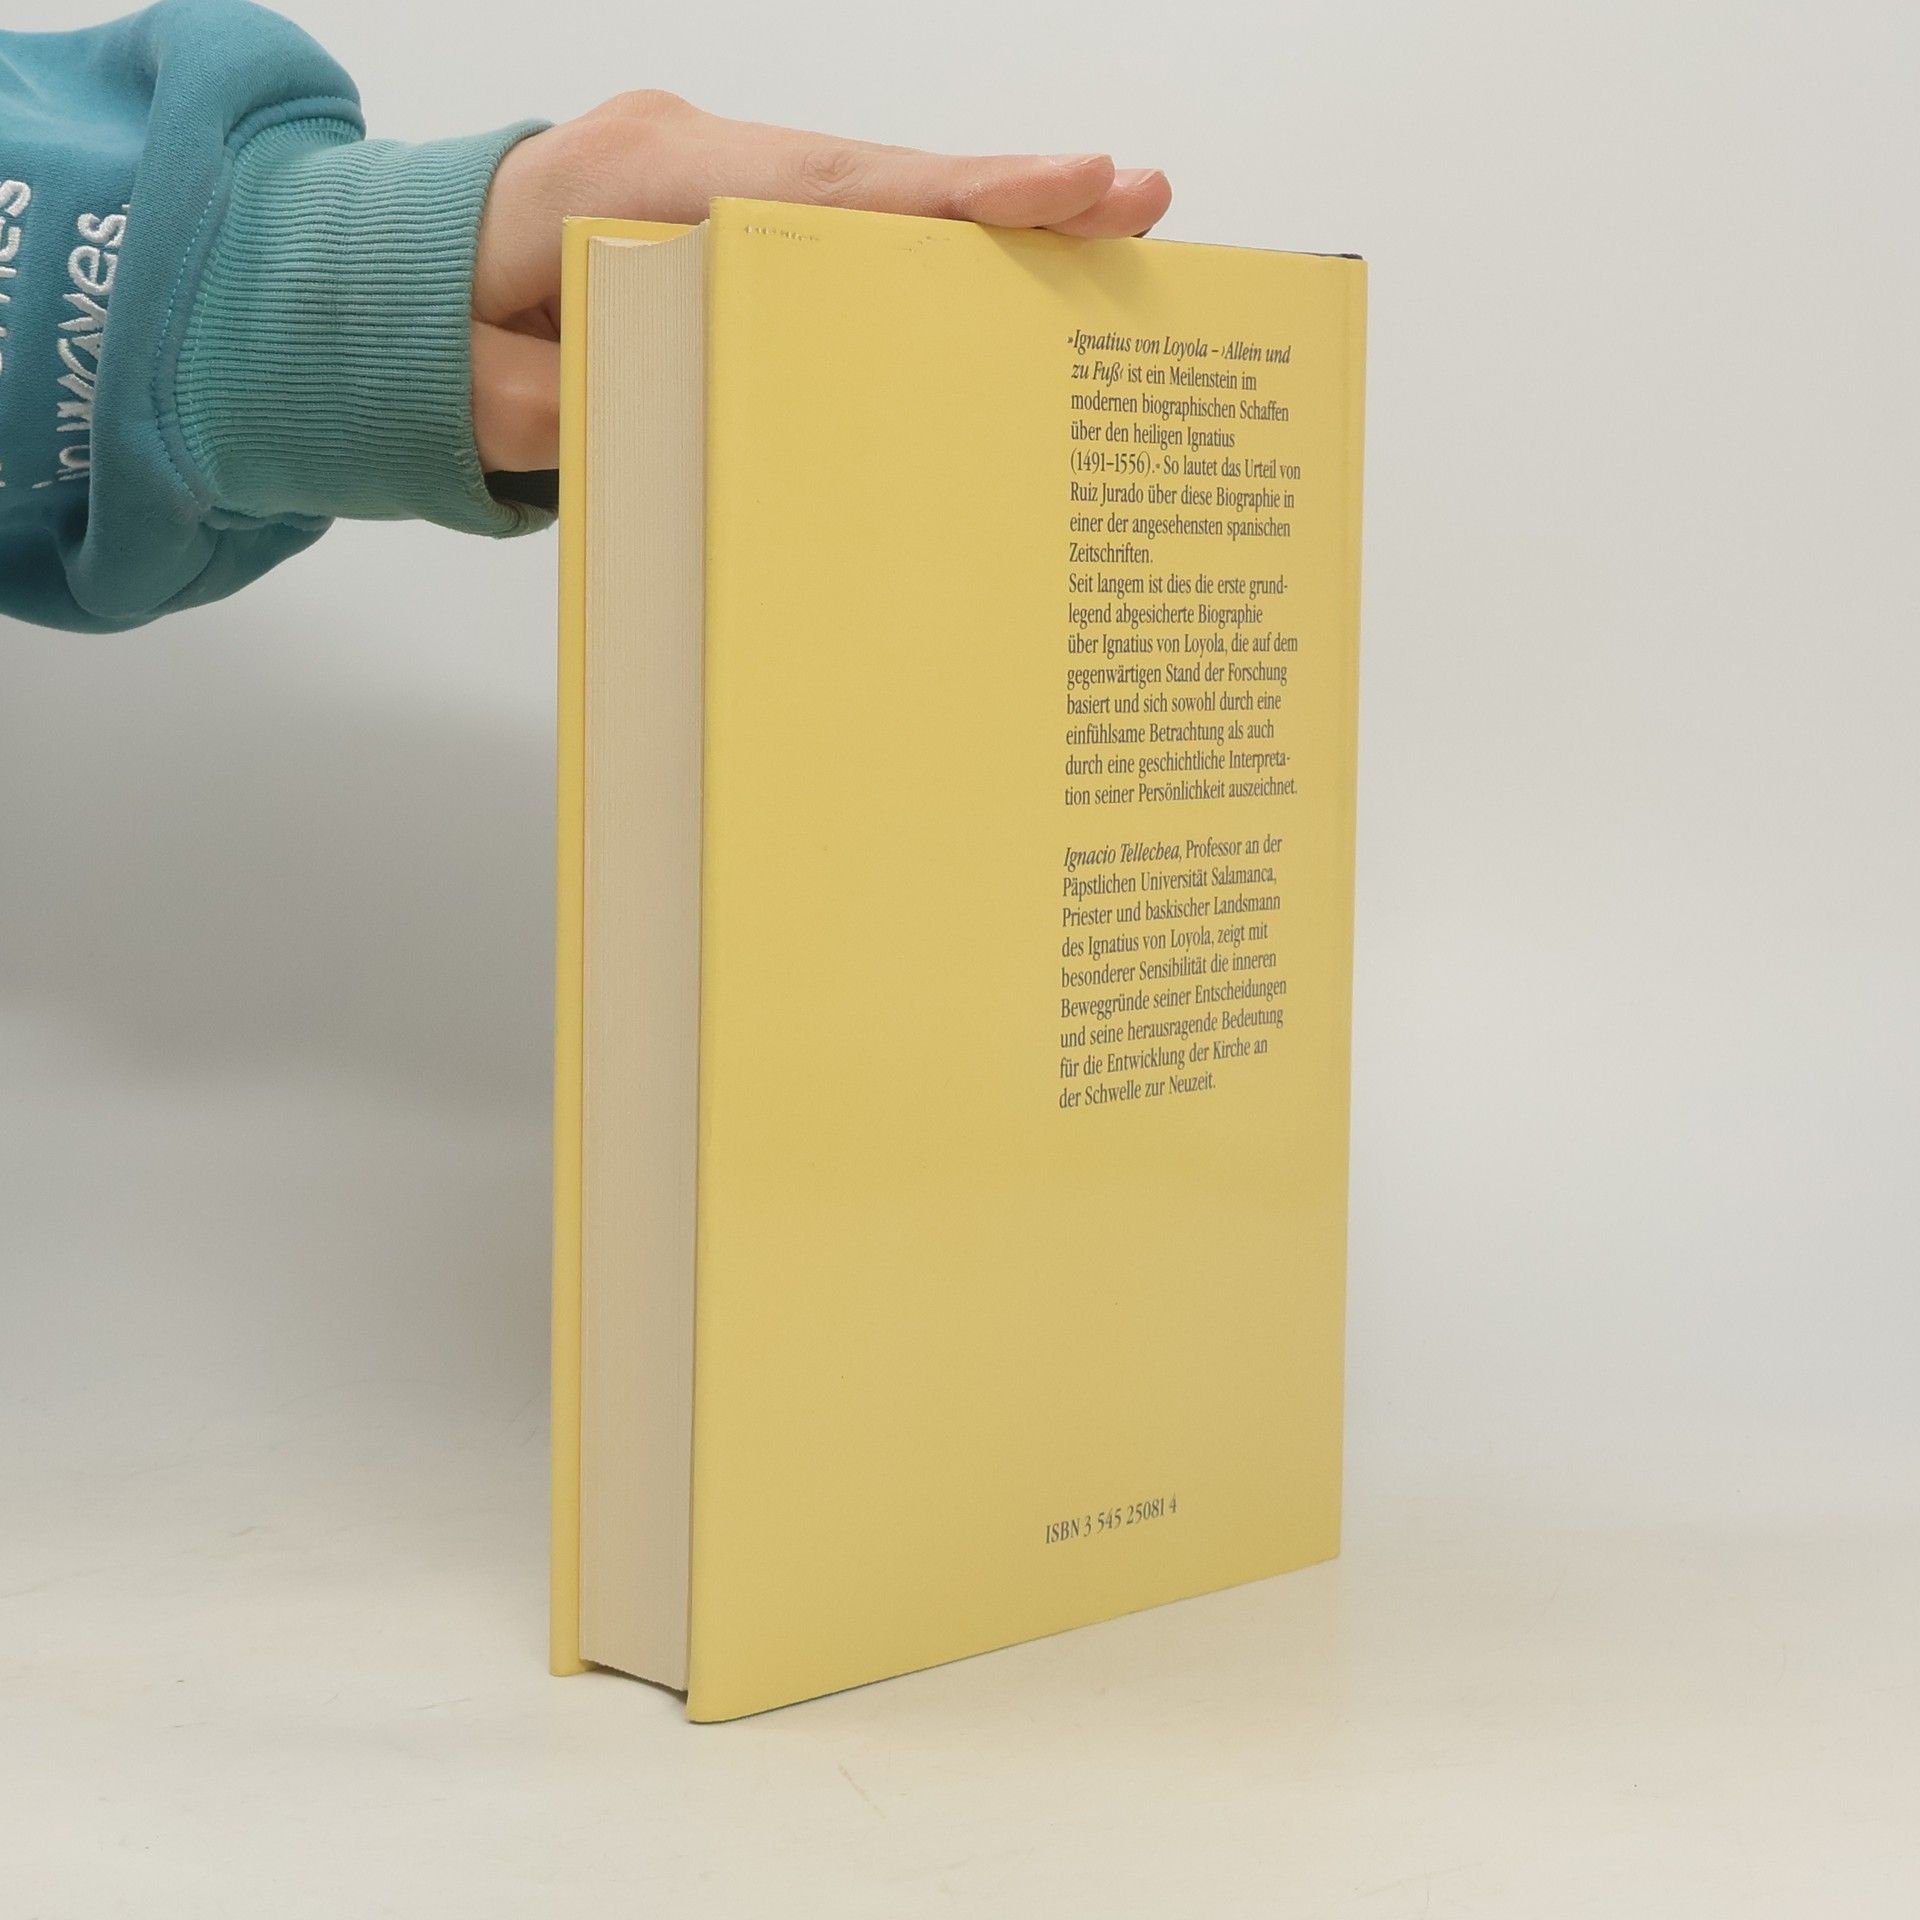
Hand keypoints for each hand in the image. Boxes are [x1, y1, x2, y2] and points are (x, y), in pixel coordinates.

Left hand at [470, 91, 1172, 471]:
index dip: (942, 198)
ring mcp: (714, 177)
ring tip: (1111, 228)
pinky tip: (1008, 269)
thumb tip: (632, 420)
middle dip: (1006, 195)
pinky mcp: (726, 214)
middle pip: (872, 177)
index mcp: (627, 177)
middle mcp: (687, 153)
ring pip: (869, 198)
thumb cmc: (422, 327)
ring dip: (984, 220)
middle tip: (1136, 200)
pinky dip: (925, 249)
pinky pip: (841, 229)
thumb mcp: (464, 386)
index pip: (813, 186)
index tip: (1058, 189)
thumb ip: (539, 408)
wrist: (378, 283)